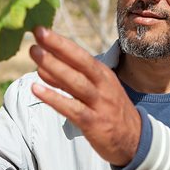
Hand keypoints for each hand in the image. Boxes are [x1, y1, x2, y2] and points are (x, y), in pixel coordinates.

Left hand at [29, 26, 140, 166]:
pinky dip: (54, 98)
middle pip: (80, 62)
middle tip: (38, 33)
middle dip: (59, 46)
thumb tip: (43, 67)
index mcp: (102, 74)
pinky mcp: (93, 123)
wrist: (134, 140)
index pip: (80, 54)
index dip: (61, 42)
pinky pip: (71, 108)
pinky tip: (36, 89)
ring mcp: (99, 103)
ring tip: (35, 54)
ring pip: (76, 82)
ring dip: (54, 67)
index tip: (41, 29)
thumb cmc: (110, 111)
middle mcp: (102, 85)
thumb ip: (70, 80)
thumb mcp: (96, 90)